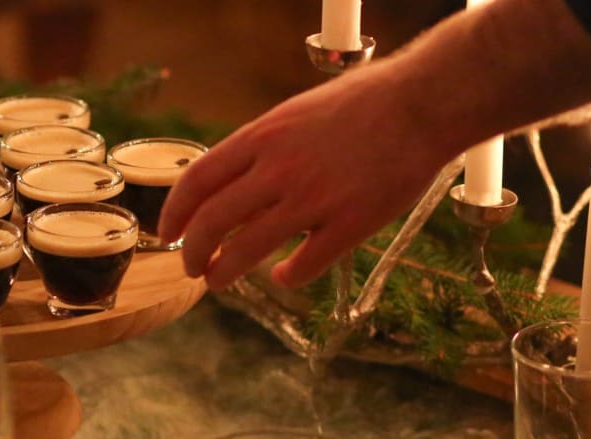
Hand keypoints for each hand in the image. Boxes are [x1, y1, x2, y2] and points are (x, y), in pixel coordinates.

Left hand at [159, 74, 457, 290]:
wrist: (423, 103)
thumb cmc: (361, 103)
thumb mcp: (292, 114)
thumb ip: (259, 147)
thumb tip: (229, 179)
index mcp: (261, 138)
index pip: (197, 181)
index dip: (174, 212)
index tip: (166, 232)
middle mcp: (278, 169)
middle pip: (213, 221)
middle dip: (192, 251)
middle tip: (189, 267)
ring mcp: (313, 199)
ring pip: (248, 249)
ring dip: (224, 271)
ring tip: (217, 282)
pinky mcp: (351, 223)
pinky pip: (306, 264)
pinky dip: (288, 277)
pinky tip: (283, 277)